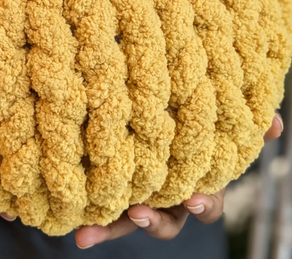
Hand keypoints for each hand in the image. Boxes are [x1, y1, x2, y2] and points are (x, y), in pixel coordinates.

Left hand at [75, 112, 283, 248]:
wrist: (155, 112)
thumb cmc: (187, 120)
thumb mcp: (211, 119)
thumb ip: (241, 124)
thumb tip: (276, 124)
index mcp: (192, 183)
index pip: (205, 203)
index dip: (203, 204)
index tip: (193, 199)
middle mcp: (165, 195)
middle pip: (164, 222)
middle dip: (153, 223)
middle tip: (138, 214)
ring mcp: (137, 194)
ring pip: (125, 221)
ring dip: (107, 230)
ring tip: (85, 235)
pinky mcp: (110, 187)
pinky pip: (100, 206)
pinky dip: (91, 221)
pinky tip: (76, 230)